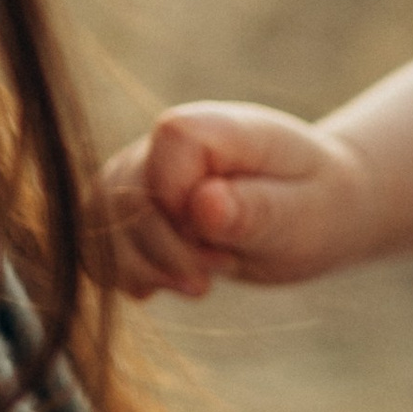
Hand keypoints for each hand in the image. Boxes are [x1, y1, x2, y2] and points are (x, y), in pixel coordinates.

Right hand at [95, 105, 377, 298]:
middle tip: (215, 272)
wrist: (313, 211)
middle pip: (121, 191)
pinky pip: (96, 241)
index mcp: (214, 128)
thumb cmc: (316, 207)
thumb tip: (204, 204)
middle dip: (163, 251)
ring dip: (142, 267)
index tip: (219, 240)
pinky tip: (166, 283)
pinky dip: (124, 273)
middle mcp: (165, 145)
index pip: (167, 145)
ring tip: (198, 280)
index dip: (180, 204)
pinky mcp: (129, 209)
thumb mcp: (302, 215)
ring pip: (98, 221)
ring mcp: (140, 174)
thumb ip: (255, 209)